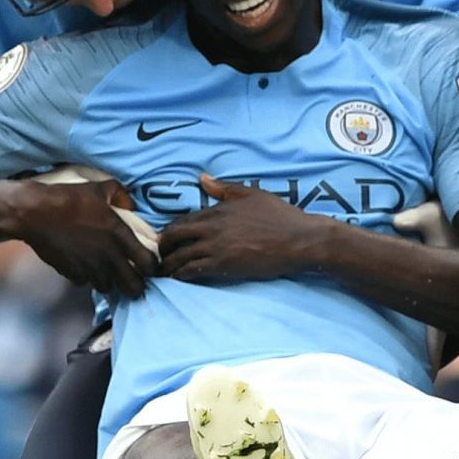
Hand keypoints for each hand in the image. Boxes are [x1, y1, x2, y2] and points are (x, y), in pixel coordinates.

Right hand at [15, 177, 154, 297]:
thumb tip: (131, 205)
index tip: (148, 265)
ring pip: (108, 287)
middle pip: (133, 287)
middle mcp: (108, 256)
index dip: (152, 267)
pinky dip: (85, 277)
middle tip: (132, 279)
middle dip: (135, 286)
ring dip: (109, 281)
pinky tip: (82, 265)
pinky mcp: (71, 273)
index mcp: (120, 235)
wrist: (35, 212)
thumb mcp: (101, 188)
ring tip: (105, 270)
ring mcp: (90, 267)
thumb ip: (122, 196)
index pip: (149, 264)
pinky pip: (84, 282)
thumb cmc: (69, 198)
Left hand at [159, 175, 329, 282]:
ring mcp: (216, 247)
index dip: (170, 231)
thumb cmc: (280, 216)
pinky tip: (178, 279)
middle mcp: (212, 227)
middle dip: (162, 247)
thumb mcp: (253, 194)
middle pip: (173, 236)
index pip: (183, 220)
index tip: (166, 240)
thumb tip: (202, 178)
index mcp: (218, 209)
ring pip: (179, 256)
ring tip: (163, 272)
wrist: (300, 240)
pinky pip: (192, 270)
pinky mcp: (223, 265)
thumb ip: (225, 188)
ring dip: (168, 265)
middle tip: (159, 256)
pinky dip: (181, 275)